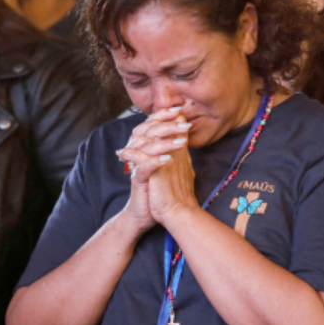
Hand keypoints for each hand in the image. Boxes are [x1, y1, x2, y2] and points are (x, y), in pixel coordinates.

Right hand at [117, 107, 192, 230]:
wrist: (146, 214)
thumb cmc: (159, 189)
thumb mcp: (170, 163)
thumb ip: (175, 146)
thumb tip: (186, 127)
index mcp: (145, 147)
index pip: (151, 124)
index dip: (162, 115)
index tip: (179, 110)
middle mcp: (138, 153)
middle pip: (147, 131)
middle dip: (166, 126)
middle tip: (184, 125)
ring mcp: (136, 166)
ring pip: (145, 147)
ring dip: (164, 143)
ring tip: (181, 143)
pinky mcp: (136, 181)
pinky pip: (142, 168)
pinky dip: (154, 162)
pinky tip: (167, 160)